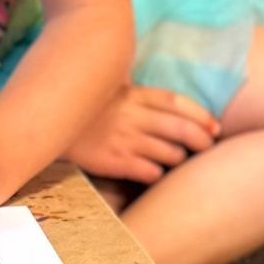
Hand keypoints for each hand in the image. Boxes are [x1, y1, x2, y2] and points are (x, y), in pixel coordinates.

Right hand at [65, 85, 217, 184]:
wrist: (48, 124)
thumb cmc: (89, 108)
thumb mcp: (114, 89)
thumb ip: (144, 95)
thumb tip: (180, 105)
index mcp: (134, 94)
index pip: (177, 102)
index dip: (201, 116)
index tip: (215, 127)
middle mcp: (131, 115)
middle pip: (181, 129)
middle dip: (201, 140)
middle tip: (207, 147)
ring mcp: (123, 139)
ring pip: (170, 153)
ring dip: (178, 158)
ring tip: (175, 159)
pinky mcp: (113, 161)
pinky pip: (149, 172)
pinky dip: (157, 174)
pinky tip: (153, 172)